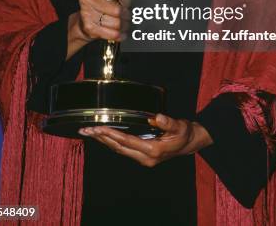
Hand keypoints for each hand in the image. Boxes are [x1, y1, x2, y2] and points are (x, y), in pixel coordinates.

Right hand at [66, 0, 144, 58]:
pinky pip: (111, 33)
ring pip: (116, 23)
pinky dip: (119, 35)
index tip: (129, 3)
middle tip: (128, 16)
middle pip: (118, 10)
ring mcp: (87, 13)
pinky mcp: (89, 27)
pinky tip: (121, 33)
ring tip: (125, 24)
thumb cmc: (102, 4)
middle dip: (127, 15)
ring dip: (124, 26)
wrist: (83, 22)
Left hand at [78, 113, 212, 166]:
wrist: (190, 143)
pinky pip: (123, 149)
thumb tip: (156, 117)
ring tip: (89, 132)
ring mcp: (142, 158)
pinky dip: (111, 142)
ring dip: (103, 141)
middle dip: (101, 138)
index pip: (126, 141)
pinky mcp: (141, 156)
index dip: (111, 134)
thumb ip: (168, 122)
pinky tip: (103, 136)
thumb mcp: (179, 126)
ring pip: (118, 150)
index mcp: (153, 151)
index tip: (98, 128)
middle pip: (118, 147)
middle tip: (86, 130)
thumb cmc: (184, 134)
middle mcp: (145, 157)